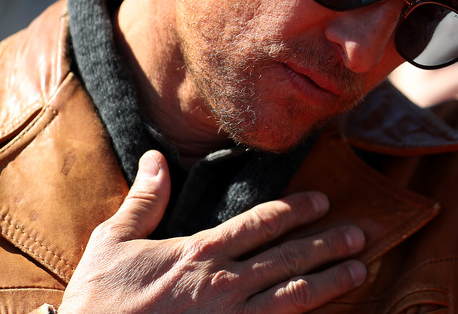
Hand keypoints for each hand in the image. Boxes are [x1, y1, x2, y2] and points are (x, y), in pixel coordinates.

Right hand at [60, 151, 365, 312]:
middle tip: (359, 233)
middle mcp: (224, 285)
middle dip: (328, 244)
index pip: (260, 223)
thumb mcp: (111, 245)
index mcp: (199, 254)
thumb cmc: (97, 305)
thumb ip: (143, 202)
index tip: (322, 201)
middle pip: (289, 258)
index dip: (296, 211)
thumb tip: (156, 158)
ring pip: (294, 297)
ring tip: (359, 270)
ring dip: (330, 281)